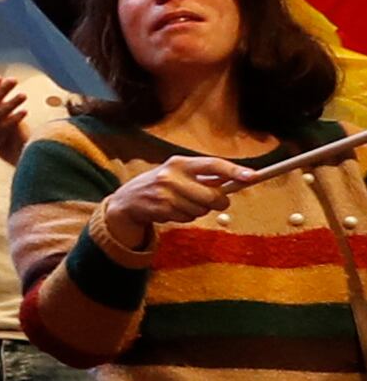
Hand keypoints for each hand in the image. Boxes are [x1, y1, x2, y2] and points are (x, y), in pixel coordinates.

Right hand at [98, 151, 252, 255]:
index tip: (253, 176)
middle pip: (212, 195)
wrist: (128, 199)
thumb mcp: (180, 173)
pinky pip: (188, 218)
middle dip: (218, 202)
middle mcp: (172, 176)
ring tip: (184, 203)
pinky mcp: (161, 210)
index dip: (234, 171)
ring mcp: (165, 194)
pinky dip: (186, 216)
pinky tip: (173, 210)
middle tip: (215, 201)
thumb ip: (205, 177)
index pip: (213, 165)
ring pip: (201, 209)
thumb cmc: (162, 184)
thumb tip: (240, 180)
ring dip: (199, 210)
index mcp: (180, 162)